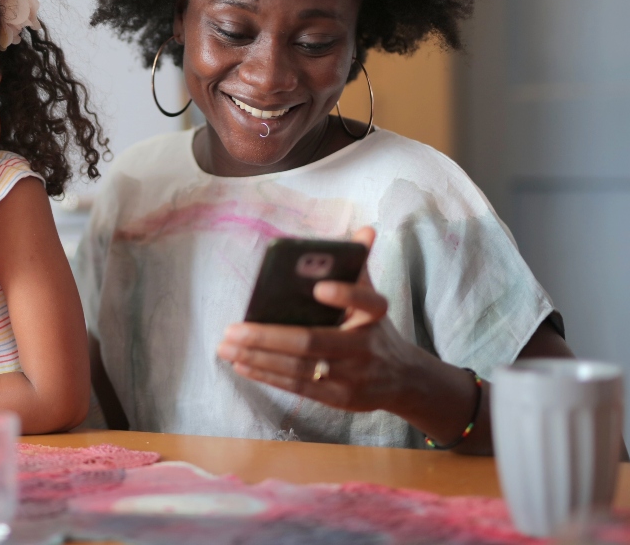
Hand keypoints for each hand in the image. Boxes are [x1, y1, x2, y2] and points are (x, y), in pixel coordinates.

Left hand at [216, 227, 421, 411]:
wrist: (403, 379)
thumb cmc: (374, 329)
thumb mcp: (373, 300)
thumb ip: (359, 267)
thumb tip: (364, 230)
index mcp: (376, 315)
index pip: (366, 300)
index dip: (344, 293)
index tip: (319, 287)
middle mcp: (365, 346)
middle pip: (312, 340)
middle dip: (267, 336)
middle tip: (231, 329)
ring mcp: (353, 376)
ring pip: (299, 367)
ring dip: (258, 357)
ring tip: (226, 347)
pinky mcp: (341, 398)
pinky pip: (298, 386)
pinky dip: (267, 375)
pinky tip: (242, 364)